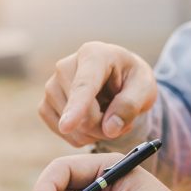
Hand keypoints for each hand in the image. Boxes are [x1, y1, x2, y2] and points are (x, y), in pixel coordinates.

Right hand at [40, 42, 157, 146]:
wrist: (119, 78)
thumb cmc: (132, 79)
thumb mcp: (145, 88)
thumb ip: (130, 106)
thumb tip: (109, 130)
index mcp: (94, 54)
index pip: (84, 85)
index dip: (76, 107)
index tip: (66, 126)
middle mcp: (65, 66)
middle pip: (81, 114)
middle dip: (104, 127)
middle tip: (122, 119)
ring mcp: (52, 86)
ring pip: (70, 127)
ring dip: (94, 133)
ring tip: (107, 116)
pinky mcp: (45, 104)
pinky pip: (61, 133)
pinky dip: (80, 136)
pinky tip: (92, 124)